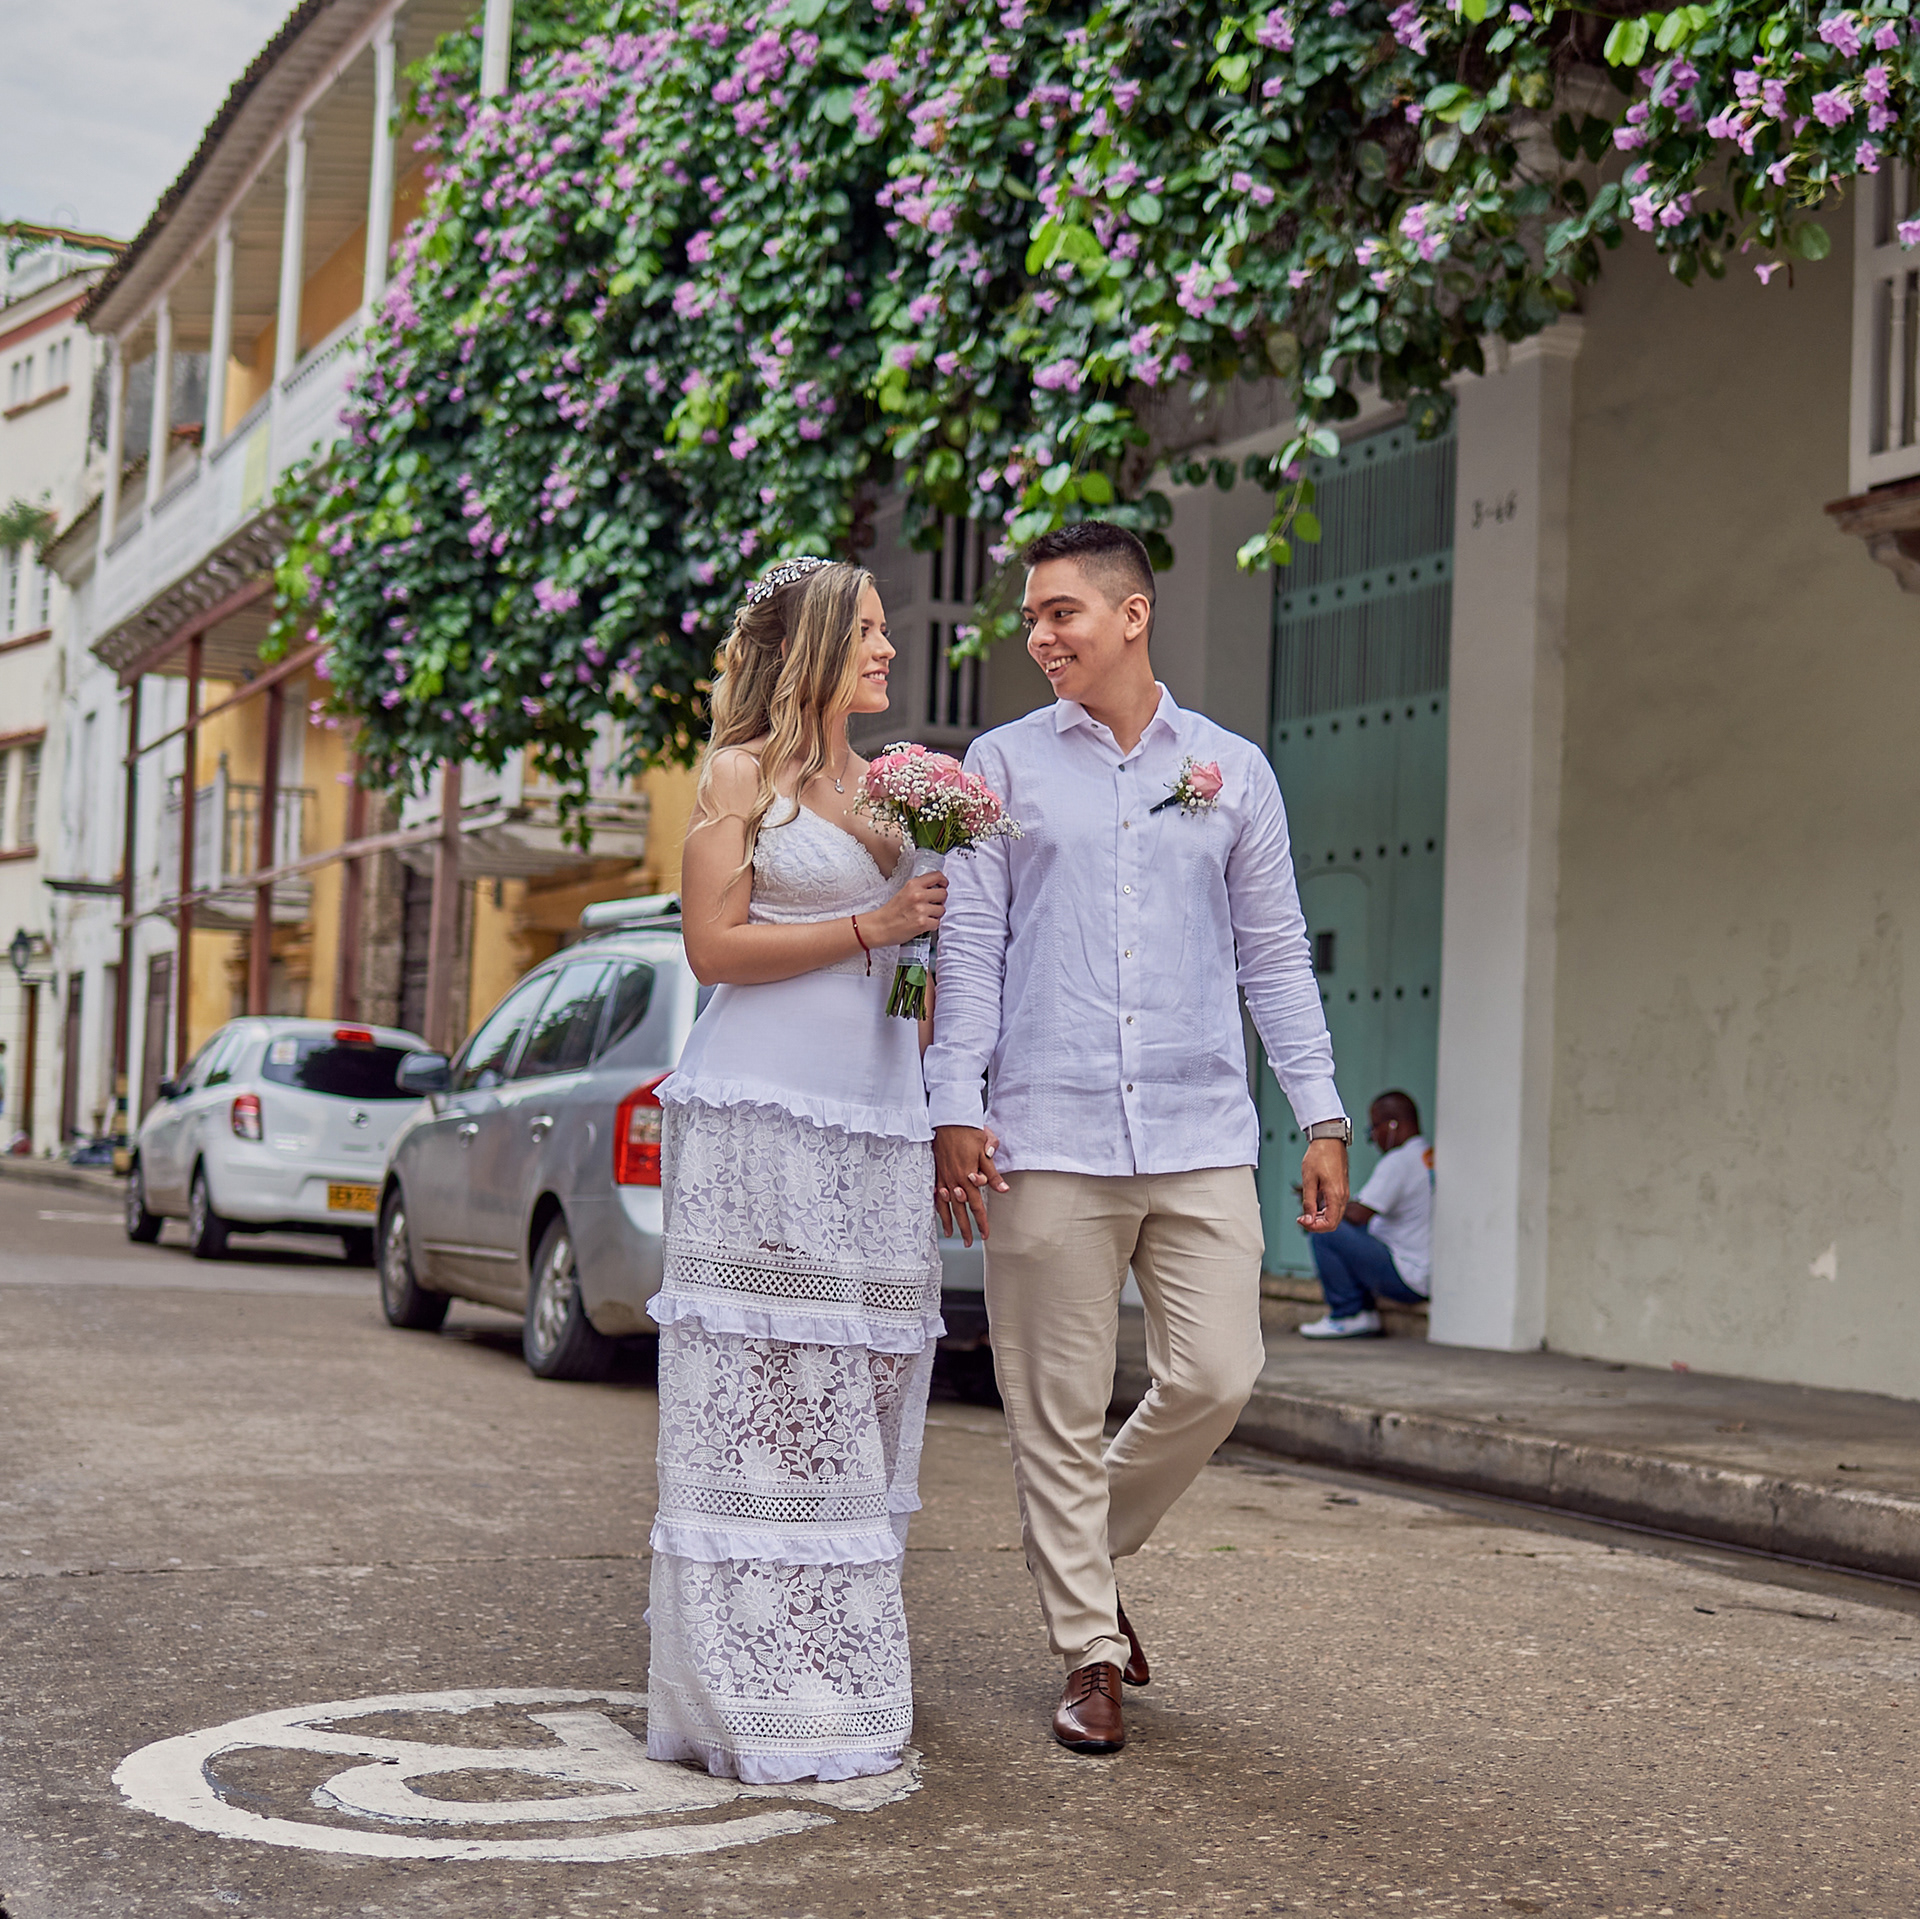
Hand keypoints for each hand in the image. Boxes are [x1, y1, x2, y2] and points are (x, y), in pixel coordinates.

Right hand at [863, 872, 946, 945]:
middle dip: (940, 900)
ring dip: (936, 914)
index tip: (943, 886)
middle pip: (943, 894)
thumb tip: (936, 888)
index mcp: (913, 885)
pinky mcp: (922, 923)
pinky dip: (932, 925)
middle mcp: (918, 895)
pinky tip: (923, 924)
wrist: (879, 927)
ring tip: (925, 916)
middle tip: (933, 905)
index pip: (937, 876)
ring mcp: (921, 909)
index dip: (943, 882)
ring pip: (942, 910)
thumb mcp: (904, 892)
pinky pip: (937, 923)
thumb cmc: (891, 911)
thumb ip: (919, 888)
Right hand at [934, 1123, 1006, 1244]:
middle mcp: (954, 1180)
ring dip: (949, 1221)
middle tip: (969, 1243)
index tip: (986, 1235)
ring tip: (952, 1234)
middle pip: (960, 1210)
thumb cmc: (969, 1131)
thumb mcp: (986, 1150)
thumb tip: (1003, 1190)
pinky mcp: (935, 1171)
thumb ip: (993, 1173)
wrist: (948, 1118)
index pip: (977, 1205)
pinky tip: (938, 1213)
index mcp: (968, 1176)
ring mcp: (942, 1177)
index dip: (982, 1222)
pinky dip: (937, 1205)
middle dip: (965, 1228)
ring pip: (945, 1204)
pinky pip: (935, 1193)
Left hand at [1296, 1139, 1348, 1232]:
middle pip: (1333, 1222)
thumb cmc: (1319, 1156)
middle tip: (1302, 1219)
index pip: (1330, 1223)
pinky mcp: (1341, 1189)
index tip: (1302, 1221)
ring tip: (1306, 1213)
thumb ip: (1308, 1202)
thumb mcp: (1309, 1180)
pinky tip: (1314, 1207)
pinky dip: (1325, 1211)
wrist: (1329, 1140)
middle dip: (1317, 1225)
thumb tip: (1307, 1220)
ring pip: (1335, 1216)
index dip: (1315, 1227)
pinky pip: (1335, 1207)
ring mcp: (1344, 1192)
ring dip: (1320, 1219)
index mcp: (1336, 1195)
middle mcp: (1343, 1196)